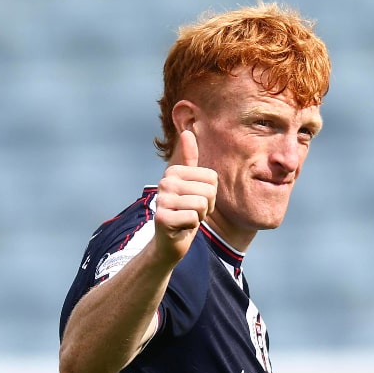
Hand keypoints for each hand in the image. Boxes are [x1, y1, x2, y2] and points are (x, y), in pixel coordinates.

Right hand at [153, 129, 216, 264]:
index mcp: (174, 171)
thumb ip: (189, 159)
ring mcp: (162, 200)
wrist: (169, 242)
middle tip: (192, 212)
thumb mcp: (190, 184)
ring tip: (187, 219)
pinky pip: (193, 218)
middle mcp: (165, 182)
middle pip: (208, 190)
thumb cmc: (184, 211)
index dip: (210, 194)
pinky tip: (181, 228)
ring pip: (202, 204)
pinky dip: (191, 227)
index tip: (196, 201)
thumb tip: (188, 131)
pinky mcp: (162, 218)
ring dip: (199, 217)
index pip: (212, 178)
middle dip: (206, 207)